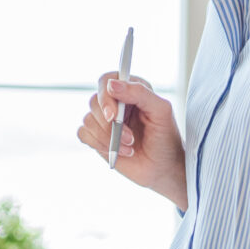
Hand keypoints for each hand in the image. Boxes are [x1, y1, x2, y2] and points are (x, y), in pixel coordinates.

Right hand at [77, 73, 187, 209]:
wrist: (163, 168)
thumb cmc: (165, 138)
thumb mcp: (161, 111)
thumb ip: (140, 93)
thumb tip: (112, 85)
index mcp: (131, 89)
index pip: (107, 80)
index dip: (106, 96)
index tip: (113, 115)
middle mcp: (115, 102)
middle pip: (94, 101)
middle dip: (110, 124)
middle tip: (130, 138)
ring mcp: (104, 120)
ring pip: (88, 119)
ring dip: (108, 137)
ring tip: (129, 146)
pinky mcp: (97, 137)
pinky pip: (83, 134)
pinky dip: (99, 144)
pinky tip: (118, 152)